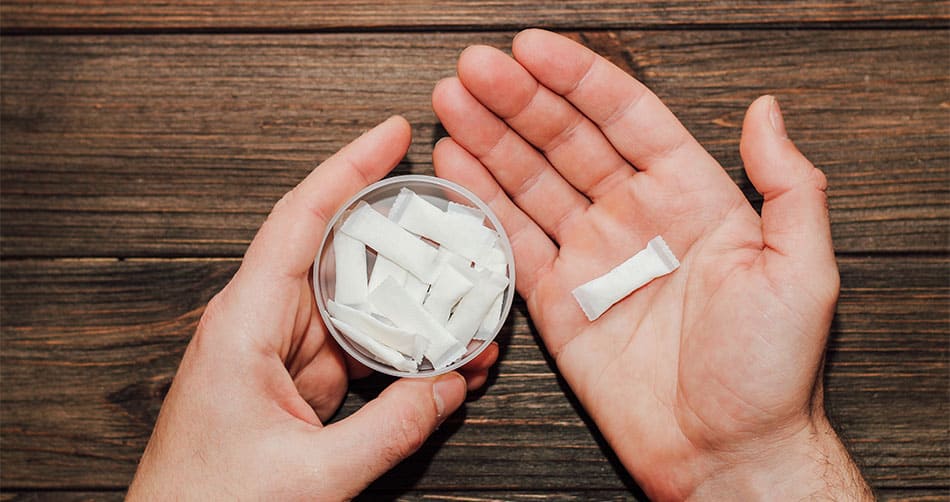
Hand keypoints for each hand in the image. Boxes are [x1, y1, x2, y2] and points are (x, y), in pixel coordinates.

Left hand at [127, 116, 498, 499]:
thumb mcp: (313, 473)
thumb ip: (392, 428)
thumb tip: (449, 387)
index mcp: (244, 323)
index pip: (301, 219)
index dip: (348, 168)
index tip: (392, 133)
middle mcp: (259, 325)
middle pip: (341, 258)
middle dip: (404, 244)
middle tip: (458, 232)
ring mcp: (277, 354)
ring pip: (355, 307)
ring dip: (409, 309)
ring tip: (467, 308)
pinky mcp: (293, 383)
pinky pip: (355, 350)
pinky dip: (396, 352)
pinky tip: (437, 359)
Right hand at [432, 30, 870, 499]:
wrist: (726, 452)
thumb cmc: (772, 371)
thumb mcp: (802, 270)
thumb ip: (789, 184)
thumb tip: (767, 110)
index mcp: (691, 197)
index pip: (625, 118)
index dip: (577, 79)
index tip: (533, 49)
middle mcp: (635, 218)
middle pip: (566, 140)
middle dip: (517, 101)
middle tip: (473, 68)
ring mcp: (592, 257)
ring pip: (531, 182)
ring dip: (490, 139)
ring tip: (451, 99)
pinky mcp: (558, 302)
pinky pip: (513, 242)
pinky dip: (482, 204)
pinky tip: (456, 166)